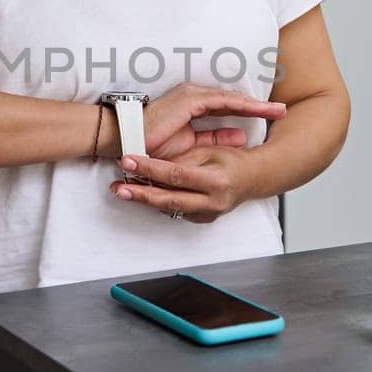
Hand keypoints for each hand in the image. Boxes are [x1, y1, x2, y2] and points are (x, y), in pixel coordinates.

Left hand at [109, 146, 261, 223]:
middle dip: (140, 193)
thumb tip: (153, 161)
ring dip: (145, 200)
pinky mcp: (203, 220)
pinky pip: (177, 212)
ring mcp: (208, 214)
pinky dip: (159, 203)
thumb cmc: (232, 161)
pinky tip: (143, 195)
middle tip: (118, 187)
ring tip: (123, 191)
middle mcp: (212, 201)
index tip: (129, 160)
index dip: (150, 168)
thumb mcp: (209, 152)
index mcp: (216, 181)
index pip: (176, 174)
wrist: (253, 179)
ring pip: (170, 209)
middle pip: (169, 200)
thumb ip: (182, 160)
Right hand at [141, 83, 285, 160]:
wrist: (126, 140)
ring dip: (257, 105)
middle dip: (260, 107)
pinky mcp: (189, 100)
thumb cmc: (150, 147)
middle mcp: (194, 98)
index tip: (271, 119)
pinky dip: (242, 105)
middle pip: (234, 102)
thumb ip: (213, 141)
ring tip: (279, 111)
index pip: (227, 111)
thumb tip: (239, 139)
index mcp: (193, 109)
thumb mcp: (189, 147)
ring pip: (232, 100)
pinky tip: (260, 108)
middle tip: (283, 112)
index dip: (249, 115)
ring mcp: (191, 97)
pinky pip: (222, 101)